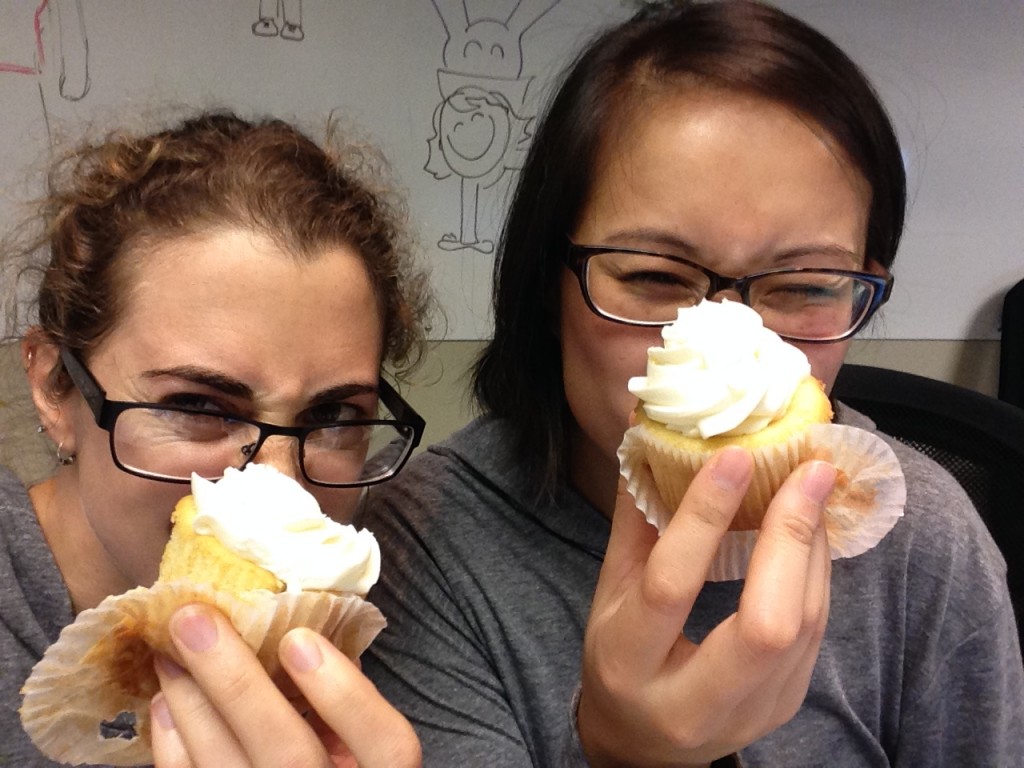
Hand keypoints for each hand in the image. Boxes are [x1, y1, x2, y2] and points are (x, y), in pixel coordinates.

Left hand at [151, 603, 420, 767]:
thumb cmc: (334, 764)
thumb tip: (306, 627)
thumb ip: (348, 702)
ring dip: (191, 703)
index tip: (299, 640)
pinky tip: (167, 702)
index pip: (385, 742)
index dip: (347, 693)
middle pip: (289, 754)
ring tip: (170, 652)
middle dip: (238, 682)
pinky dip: (173, 743)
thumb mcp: (362, 743)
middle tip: (195, 621)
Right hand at [578, 447, 834, 766]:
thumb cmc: (618, 656)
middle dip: (791, 538)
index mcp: (629, 663)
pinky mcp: (783, 707)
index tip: (736, 457)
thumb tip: (655, 439)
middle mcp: (691, 701)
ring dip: (814, 547)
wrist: (641, 743)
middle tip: (807, 472)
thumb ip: (636, 521)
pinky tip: (812, 529)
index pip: (672, 587)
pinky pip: (814, 632)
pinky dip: (818, 572)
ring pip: (803, 626)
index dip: (705, 518)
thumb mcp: (610, 591)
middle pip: (764, 624)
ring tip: (813, 487)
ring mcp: (748, 713)